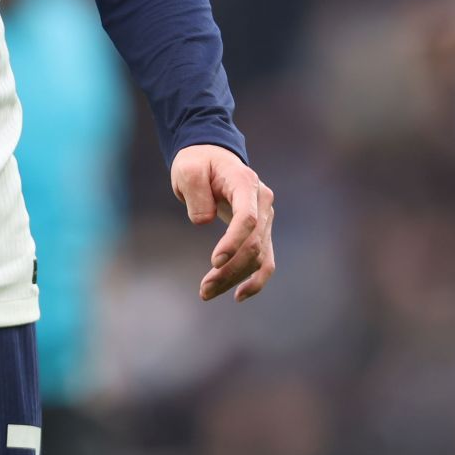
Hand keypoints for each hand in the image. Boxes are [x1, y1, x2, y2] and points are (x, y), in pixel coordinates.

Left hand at [170, 143, 275, 302]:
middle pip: (253, 243)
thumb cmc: (198, 163)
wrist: (211, 158)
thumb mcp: (188, 170)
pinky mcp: (262, 231)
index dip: (233, 242)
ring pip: (258, 256)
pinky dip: (257, 280)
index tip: (214, 262)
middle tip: (203, 289)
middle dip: (230, 269)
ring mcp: (265, 217)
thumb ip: (196, 193)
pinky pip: (266, 260)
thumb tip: (204, 221)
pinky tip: (239, 295)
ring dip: (235, 278)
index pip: (247, 218)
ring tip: (207, 292)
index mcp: (245, 182)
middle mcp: (262, 201)